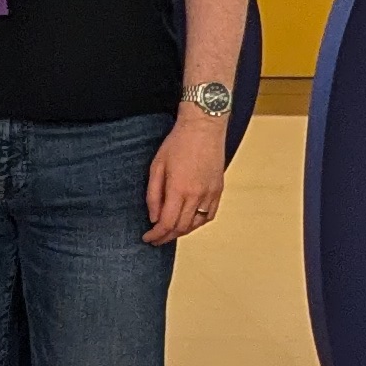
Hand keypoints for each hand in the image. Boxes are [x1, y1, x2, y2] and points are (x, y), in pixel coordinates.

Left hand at [144, 107, 229, 247]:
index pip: (167, 223)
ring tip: (170, 231)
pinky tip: (189, 222)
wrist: (203, 127)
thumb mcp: (157, 166)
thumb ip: (153, 195)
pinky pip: (209, 215)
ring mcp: (210, 193)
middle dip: (166, 236)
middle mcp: (197, 195)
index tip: (148, 238)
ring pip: (196, 224)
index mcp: (179, 189)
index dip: (156, 235)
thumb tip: (153, 217)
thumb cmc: (177, 143)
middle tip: (156, 238)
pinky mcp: (218, 189)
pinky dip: (198, 223)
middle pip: (181, 227)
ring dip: (182, 231)